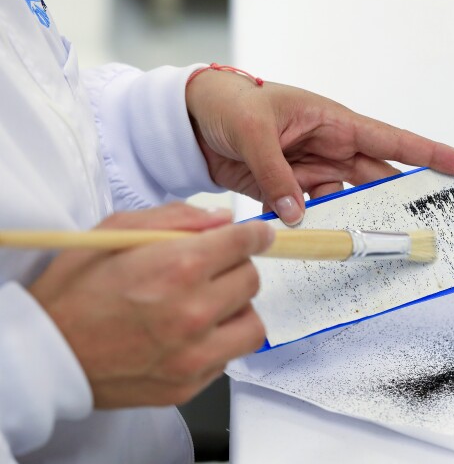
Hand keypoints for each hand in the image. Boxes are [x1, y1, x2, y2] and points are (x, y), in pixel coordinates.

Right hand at [28, 203, 272, 407]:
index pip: (244, 244)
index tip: (257, 236)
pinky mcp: (189, 384)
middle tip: (209, 271)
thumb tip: (223, 220)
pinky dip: (218, 342)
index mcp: (178, 268)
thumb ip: (177, 219)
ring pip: (252, 323)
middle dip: (235, 269)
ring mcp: (194, 355)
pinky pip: (228, 356)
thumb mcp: (117, 232)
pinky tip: (188, 334)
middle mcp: (193, 313)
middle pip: (251, 280)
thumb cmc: (74, 290)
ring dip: (235, 310)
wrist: (46, 351)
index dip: (254, 235)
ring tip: (204, 306)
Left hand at [185, 70, 453, 224]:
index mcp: (332, 121)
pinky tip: (308, 236)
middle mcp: (329, 147)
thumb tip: (299, 215)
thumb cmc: (228, 103)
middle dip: (394, 202)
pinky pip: (312, 211)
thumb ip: (277, 174)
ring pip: (343, 201)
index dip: (428, 154)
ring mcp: (311, 169)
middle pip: (374, 179)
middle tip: (416, 228)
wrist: (192, 120)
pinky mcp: (290, 188)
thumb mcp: (252, 131)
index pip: (391, 139)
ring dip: (346, 220)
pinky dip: (312, 225)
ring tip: (353, 241)